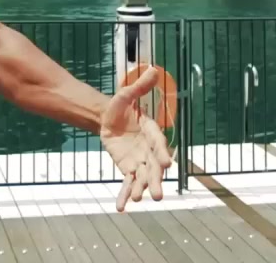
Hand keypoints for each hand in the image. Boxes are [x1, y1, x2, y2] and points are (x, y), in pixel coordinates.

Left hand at [100, 66, 174, 211]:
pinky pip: (128, 183)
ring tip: (137, 199)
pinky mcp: (128, 168)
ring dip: (141, 189)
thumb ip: (140, 87)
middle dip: (156, 180)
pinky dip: (125, 194)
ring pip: (142, 177)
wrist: (108, 118)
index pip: (159, 144)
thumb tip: (153, 69)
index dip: (162, 153)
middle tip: (159, 195)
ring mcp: (139, 161)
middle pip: (154, 167)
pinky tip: (122, 207)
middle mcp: (149, 150)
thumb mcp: (127, 95)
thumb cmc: (121, 106)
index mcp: (152, 132)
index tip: (167, 164)